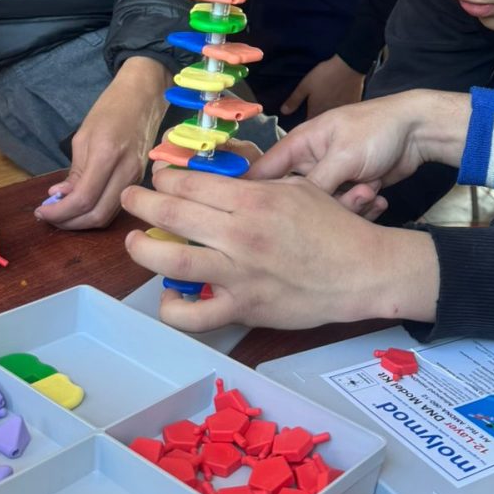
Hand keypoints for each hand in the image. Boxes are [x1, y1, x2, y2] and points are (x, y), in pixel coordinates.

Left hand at [35, 57, 167, 229]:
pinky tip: (81, 206)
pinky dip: (96, 212)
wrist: (143, 98)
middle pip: (97, 215)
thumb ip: (74, 172)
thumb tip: (60, 197)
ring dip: (82, 221)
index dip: (60, 212)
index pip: (83, 198)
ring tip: (62, 213)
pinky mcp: (139, 181)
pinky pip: (116, 206)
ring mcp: (136, 178)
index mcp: (107, 154)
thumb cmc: (110, 110)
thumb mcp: (83, 137)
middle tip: (49, 216)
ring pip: (108, 216)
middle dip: (69, 222)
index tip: (41, 211)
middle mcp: (125, 171)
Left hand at [121, 167, 439, 332]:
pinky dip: (174, 308)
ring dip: (143, 248)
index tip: (158, 177)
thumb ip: (256, 186)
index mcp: (253, 200)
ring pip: (171, 261)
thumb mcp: (296, 189)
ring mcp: (238, 274)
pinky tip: (169, 297)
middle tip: (132, 198)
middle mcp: (239, 234)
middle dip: (142, 202)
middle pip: (172, 213)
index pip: (192, 183)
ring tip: (134, 242)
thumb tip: (220, 185)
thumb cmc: (333, 227)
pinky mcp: (244, 308)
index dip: (166, 177)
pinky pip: (195, 316)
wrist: (362, 271)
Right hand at [249, 89, 471, 198]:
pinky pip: (346, 211)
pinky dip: (364, 207)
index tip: (255, 217)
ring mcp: (332, 178)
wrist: (418, 131)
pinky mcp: (351, 191)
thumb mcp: (343, 155)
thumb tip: (287, 209)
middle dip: (321, 205)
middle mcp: (310, 163)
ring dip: (350, 206)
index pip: (262, 170)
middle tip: (351, 196)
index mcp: (299, 144)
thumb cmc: (376, 131)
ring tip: (370, 192)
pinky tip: (379, 196)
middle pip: (295, 198)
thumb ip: (314, 184)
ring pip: (323, 209)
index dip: (254, 193)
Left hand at [280, 55, 364, 118]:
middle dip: (317, 123)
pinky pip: (344, 113)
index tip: (302, 125)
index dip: (304, 126)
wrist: (348, 66)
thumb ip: (294, 100)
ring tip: (327, 110)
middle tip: (314, 117)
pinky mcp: (352, 106)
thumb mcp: (305, 86)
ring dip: (329, 118)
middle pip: (322, 123)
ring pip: (334, 119)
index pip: (308, 125)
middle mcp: (329, 116)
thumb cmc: (324, 75)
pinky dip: (341, 112)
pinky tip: (339, 104)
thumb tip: (283, 112)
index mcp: (316, 112)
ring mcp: (342, 111)